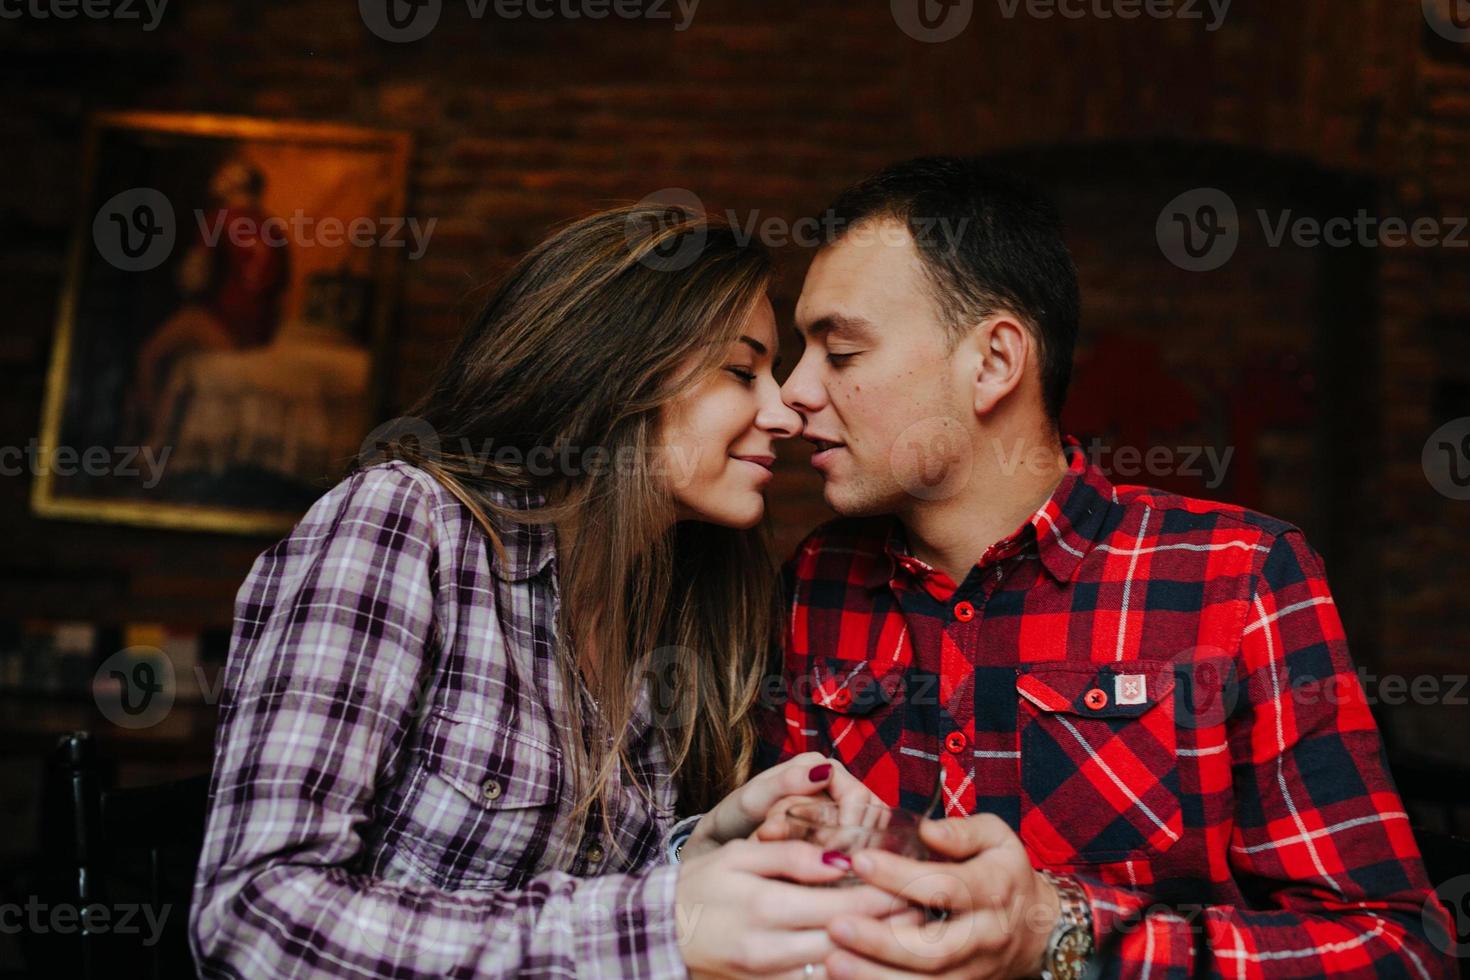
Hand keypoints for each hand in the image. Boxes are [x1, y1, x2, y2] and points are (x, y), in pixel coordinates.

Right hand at [675, 838, 921, 978]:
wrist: (657, 935)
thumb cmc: (700, 887)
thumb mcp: (738, 855)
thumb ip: (791, 856)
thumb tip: (842, 858)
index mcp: (768, 907)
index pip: (846, 906)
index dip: (888, 898)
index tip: (917, 886)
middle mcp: (773, 950)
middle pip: (851, 942)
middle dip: (893, 929)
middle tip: (927, 912)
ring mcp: (771, 978)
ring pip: (839, 974)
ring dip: (876, 957)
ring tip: (909, 939)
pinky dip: (846, 975)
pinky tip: (867, 962)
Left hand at [682, 753, 877, 860]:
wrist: (716, 846)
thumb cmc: (732, 818)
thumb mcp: (752, 800)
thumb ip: (784, 784)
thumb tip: (823, 770)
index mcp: (817, 766)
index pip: (856, 794)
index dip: (850, 823)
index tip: (832, 848)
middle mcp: (832, 785)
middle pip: (868, 817)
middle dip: (848, 843)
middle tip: (824, 867)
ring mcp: (836, 813)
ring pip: (865, 838)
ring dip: (846, 857)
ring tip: (820, 874)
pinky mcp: (834, 839)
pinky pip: (854, 854)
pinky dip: (842, 868)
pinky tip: (826, 882)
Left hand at [822, 815, 1059, 979]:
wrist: (1038, 929)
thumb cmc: (1004, 873)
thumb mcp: (997, 837)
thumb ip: (962, 831)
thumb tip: (925, 828)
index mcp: (992, 890)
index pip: (945, 886)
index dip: (901, 875)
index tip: (859, 861)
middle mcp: (984, 936)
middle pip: (934, 948)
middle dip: (881, 941)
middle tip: (835, 924)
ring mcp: (973, 971)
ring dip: (876, 977)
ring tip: (833, 962)